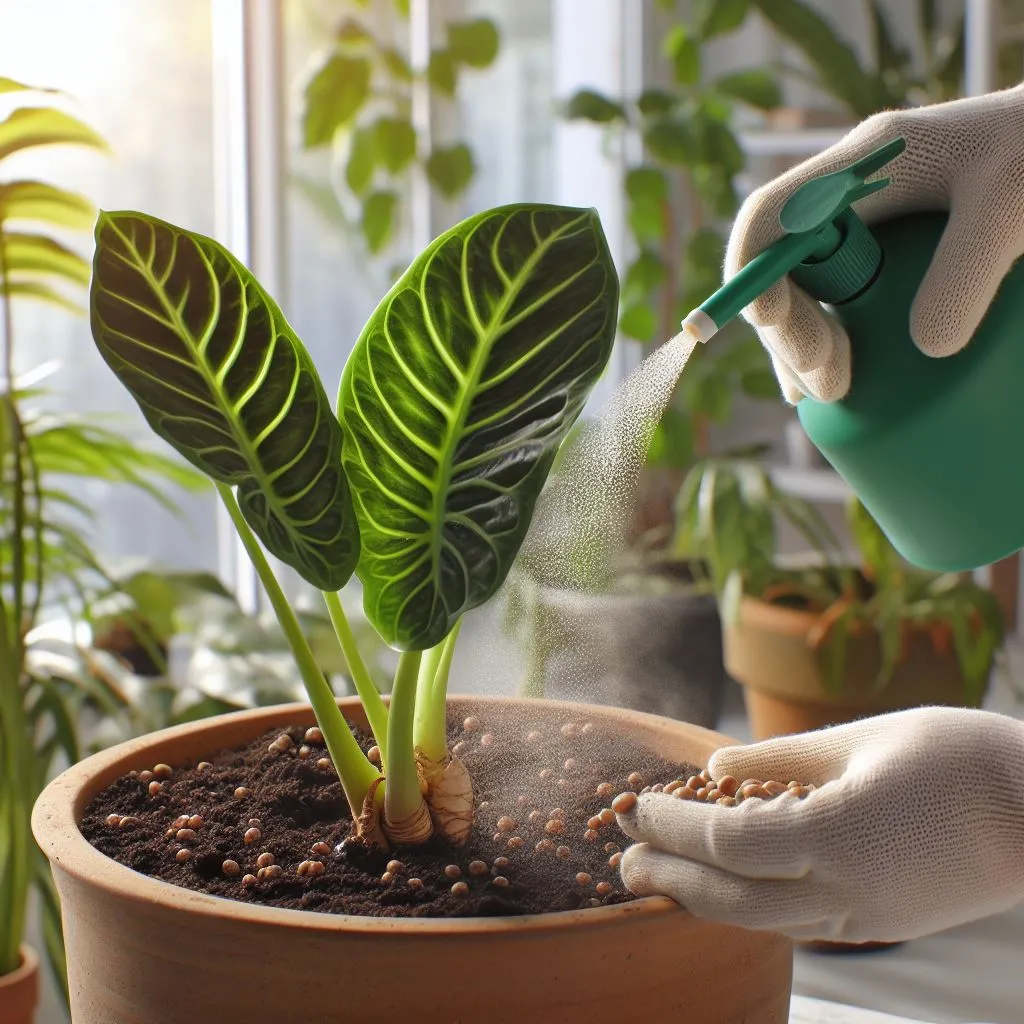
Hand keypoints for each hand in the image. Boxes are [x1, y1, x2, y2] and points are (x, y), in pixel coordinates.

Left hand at [616, 707, 1023, 942]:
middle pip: (729, 898)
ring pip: (758, 922)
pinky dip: (746, 908)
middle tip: (620, 859)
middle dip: (667, 878)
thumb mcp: (858, 739)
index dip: (670, 828)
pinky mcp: (879, 925)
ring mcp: (863, 917)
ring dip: (699, 900)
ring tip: (657, 877)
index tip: (633, 808)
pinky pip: (794, 925)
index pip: (724, 843)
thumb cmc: (953, 757)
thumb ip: (779, 758)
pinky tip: (724, 888)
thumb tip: (714, 766)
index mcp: (835, 835)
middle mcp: (844, 890)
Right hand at [726, 85, 1023, 402]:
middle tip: (825, 386)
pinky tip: (846, 381)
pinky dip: (836, 340)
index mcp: (860, 165)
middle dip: (786, 330)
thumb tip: (928, 349)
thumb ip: (966, 272)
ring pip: (806, 288)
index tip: (773, 323)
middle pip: (779, 267)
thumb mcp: (1012, 208)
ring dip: (804, 345)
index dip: (753, 271)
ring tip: (831, 394)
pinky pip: (844, 296)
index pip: (769, 218)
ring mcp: (869, 221)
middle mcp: (850, 193)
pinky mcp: (893, 248)